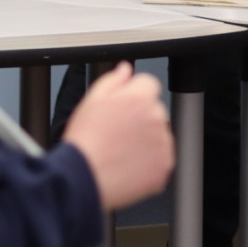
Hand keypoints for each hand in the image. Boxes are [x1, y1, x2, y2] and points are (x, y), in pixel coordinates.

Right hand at [63, 63, 174, 211]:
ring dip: (147, 140)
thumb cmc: (85, 141)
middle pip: (154, 110)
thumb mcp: (91, 100)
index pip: (149, 84)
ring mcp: (163, 143)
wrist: (83, 177)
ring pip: (159, 135)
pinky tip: (128, 165)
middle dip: (141, 118)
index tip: (124, 109)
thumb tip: (125, 69)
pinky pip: (161, 159)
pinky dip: (150, 163)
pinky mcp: (164, 166)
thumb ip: (113, 80)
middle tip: (118, 133)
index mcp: (139, 98)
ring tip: (121, 151)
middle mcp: (156, 117)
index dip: (134, 95)